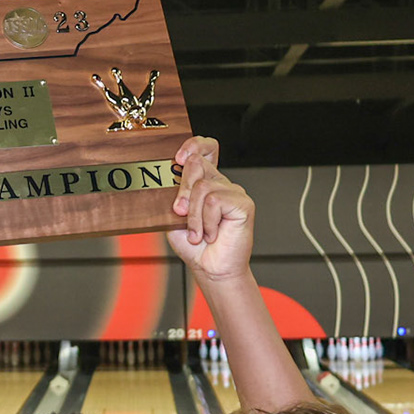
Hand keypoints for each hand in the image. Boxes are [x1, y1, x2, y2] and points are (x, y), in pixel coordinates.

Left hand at [166, 136, 253, 281]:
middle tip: (179, 212)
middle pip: (197, 163)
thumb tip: (169, 176)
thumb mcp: (174, 216)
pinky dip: (206, 222)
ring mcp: (234, 192)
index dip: (193, 145)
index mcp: (206, 181)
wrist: (210, 268)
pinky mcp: (243, 204)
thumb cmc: (193, 245)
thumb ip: (173, 195)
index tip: (177, 159)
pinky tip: (212, 234)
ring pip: (202, 187)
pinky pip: (214, 201)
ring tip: (197, 233)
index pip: (205, 148)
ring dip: (193, 216)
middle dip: (182, 189)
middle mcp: (221, 183)